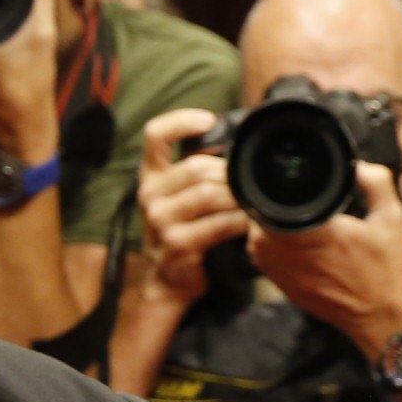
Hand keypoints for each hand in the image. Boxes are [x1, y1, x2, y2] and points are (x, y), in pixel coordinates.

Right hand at [136, 107, 246, 304]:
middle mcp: (150, 194)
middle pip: (197, 167)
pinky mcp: (178, 244)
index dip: (182, 121)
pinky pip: (218, 225)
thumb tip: (237, 144)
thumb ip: (196, 171)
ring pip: (208, 194)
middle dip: (229, 173)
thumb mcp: (178, 197)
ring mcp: (161, 221)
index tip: (209, 121)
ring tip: (251, 201)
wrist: (168, 281)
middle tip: (248, 181)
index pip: (155, 135)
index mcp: (151, 175)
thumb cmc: (182, 230)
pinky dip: (239, 221)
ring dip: (237, 197)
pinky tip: (247, 222)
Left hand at [246, 161, 401, 351]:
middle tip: (291, 198)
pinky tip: (292, 241)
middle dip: (272, 204)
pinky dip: (271, 246)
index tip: (292, 183)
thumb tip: (355, 164)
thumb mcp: (392, 218)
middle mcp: (293, 254)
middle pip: (259, 218)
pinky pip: (261, 259)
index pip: (274, 201)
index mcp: (317, 232)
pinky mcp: (284, 288)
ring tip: (289, 217)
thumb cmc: (388, 271)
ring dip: (267, 226)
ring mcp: (284, 274)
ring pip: (255, 239)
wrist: (383, 318)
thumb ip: (375, 181)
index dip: (278, 187)